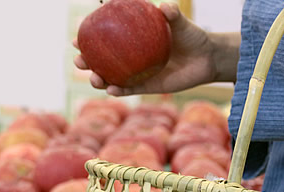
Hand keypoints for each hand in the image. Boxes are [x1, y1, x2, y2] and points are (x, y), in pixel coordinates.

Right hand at [73, 2, 239, 96]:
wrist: (206, 58)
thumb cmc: (192, 36)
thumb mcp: (181, 23)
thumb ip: (172, 14)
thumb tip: (164, 7)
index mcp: (133, 38)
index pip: (106, 37)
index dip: (88, 38)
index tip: (77, 37)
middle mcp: (132, 56)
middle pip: (102, 60)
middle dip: (86, 62)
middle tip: (80, 61)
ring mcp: (139, 73)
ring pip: (112, 78)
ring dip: (99, 80)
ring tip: (95, 79)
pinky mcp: (148, 87)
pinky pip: (130, 89)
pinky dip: (120, 91)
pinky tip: (112, 90)